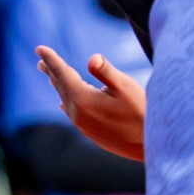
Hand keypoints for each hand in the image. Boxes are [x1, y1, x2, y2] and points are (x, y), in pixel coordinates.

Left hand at [36, 45, 145, 160]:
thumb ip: (106, 71)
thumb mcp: (126, 87)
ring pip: (66, 100)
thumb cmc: (142, 112)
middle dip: (51, 71)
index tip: (39, 48)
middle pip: (61, 87)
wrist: (154, 146)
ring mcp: (84, 127)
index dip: (51, 59)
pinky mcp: (93, 134)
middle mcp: (78, 115)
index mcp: (82, 101)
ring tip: (51, 76)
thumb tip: (92, 58)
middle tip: (41, 60)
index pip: (62, 74)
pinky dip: (67, 101)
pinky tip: (64, 103)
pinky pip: (72, 113)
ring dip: (59, 86)